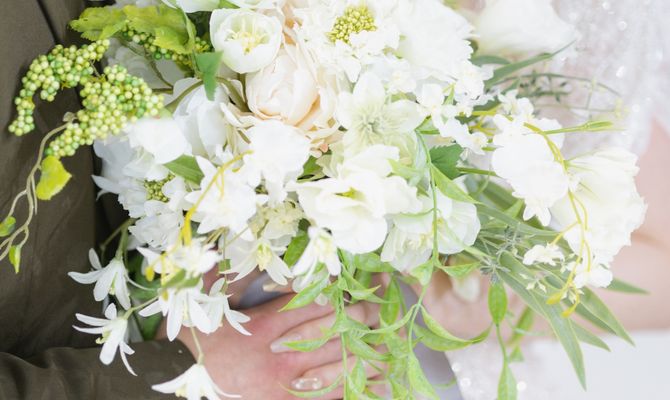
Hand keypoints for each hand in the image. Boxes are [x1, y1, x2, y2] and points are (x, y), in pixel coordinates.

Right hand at [171, 294, 385, 398]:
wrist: (178, 381)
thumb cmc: (197, 341)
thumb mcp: (207, 302)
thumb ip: (230, 273)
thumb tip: (246, 245)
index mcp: (266, 326)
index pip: (315, 303)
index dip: (344, 290)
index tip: (363, 280)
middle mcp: (281, 353)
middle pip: (334, 331)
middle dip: (363, 317)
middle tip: (382, 307)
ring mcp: (285, 383)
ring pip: (338, 366)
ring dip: (367, 353)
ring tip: (389, 343)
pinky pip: (327, 399)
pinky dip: (353, 391)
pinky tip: (374, 383)